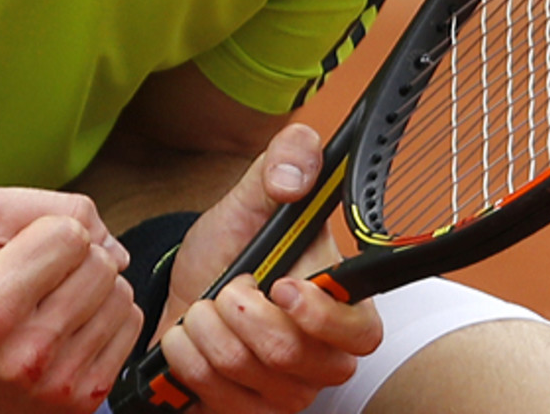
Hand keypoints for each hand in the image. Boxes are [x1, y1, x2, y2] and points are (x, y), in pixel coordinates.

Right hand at [0, 188, 142, 413]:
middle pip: (102, 264)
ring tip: (55, 301)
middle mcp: (27, 355)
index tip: (30, 250)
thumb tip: (109, 240)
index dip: (55, 230)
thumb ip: (43, 207)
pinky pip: (131, 326)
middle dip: (79, 258)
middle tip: (44, 277)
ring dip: (96, 287)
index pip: (71, 235)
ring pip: (122, 294)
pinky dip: (107, 316)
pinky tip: (72, 325)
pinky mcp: (83, 399)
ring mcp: (58, 383)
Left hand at [156, 124, 382, 413]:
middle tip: (228, 285)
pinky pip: (217, 397)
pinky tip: (189, 334)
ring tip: (205, 305)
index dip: (321, 315)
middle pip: (294, 358)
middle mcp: (325, 355)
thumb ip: (286, 160)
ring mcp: (288, 389)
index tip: (279, 284)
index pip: (361, 331)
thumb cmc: (233, 244)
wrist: (187, 285)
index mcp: (344, 302)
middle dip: (241, 313)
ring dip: (208, 329)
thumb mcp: (254, 192)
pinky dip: (189, 357)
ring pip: (248, 373)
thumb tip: (295, 178)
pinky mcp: (250, 411)